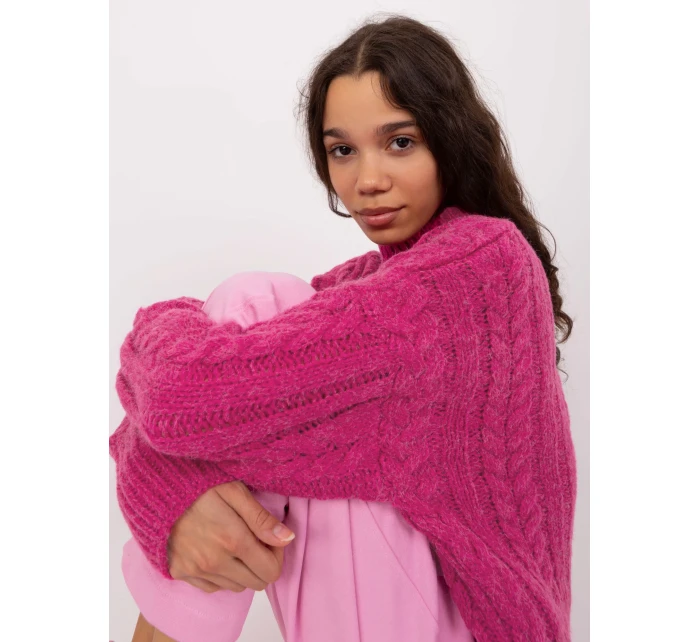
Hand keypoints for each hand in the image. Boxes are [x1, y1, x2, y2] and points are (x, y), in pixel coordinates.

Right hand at [168, 481, 294, 592]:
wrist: (156, 489)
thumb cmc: (199, 484)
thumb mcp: (234, 490)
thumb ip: (261, 518)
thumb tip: (287, 539)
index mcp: (233, 539)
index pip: (271, 570)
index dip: (277, 555)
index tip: (270, 537)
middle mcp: (215, 561)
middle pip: (256, 583)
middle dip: (262, 563)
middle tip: (255, 540)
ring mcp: (196, 570)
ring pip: (236, 586)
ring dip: (242, 569)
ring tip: (234, 543)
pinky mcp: (181, 573)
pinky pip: (213, 587)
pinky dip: (221, 575)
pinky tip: (217, 551)